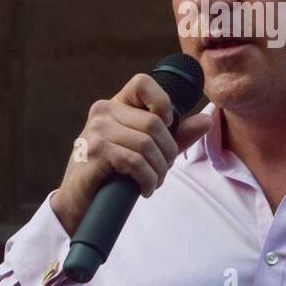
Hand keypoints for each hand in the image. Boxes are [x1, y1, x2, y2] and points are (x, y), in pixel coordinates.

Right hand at [50, 73, 212, 237]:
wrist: (78, 204)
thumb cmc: (112, 174)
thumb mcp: (147, 151)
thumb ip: (175, 136)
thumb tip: (206, 120)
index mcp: (114, 105)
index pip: (142, 82)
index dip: (162, 102)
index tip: (168, 127)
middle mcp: (102, 111)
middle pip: (154, 123)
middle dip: (168, 152)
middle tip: (162, 170)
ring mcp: (96, 131)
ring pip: (147, 144)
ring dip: (158, 170)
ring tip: (152, 182)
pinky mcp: (95, 152)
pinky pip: (135, 161)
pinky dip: (147, 179)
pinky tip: (144, 189)